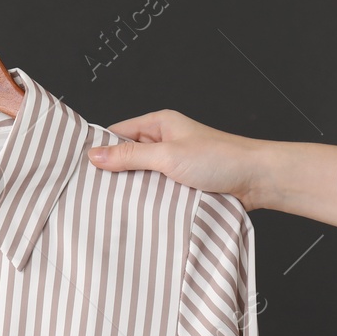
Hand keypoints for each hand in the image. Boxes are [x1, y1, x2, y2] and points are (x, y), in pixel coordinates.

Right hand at [86, 109, 269, 209]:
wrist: (257, 180)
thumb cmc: (220, 159)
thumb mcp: (167, 155)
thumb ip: (129, 156)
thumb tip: (94, 155)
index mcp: (159, 124)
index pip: (117, 133)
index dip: (99, 148)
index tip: (79, 167)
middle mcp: (164, 142)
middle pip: (126, 156)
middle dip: (112, 173)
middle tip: (90, 191)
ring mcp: (172, 164)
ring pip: (139, 176)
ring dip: (131, 190)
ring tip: (110, 204)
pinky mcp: (180, 184)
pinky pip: (154, 191)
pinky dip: (146, 200)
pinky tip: (135, 211)